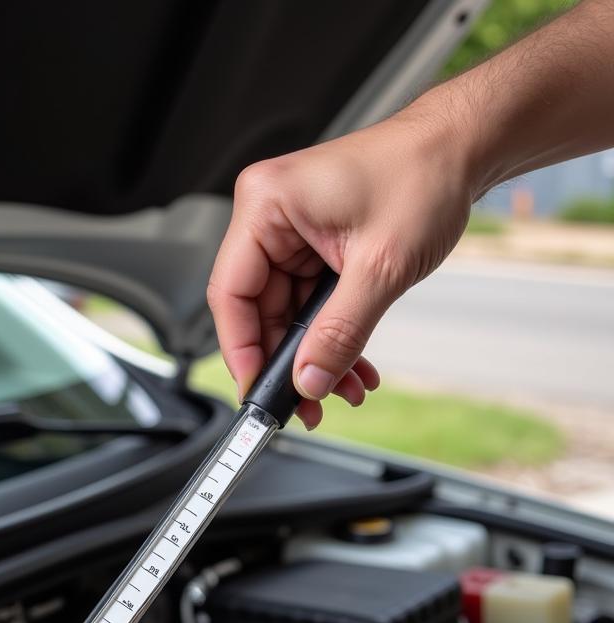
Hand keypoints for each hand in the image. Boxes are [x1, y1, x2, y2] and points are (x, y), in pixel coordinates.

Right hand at [207, 111, 474, 428]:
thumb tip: (308, 381)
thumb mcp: (381, 267)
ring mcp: (290, 232)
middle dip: (288, 361)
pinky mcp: (312, 245)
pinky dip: (330, 336)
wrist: (463, 147)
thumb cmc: (425, 173)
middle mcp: (269, 216)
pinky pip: (309, 304)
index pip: (231, 293)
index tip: (258, 391)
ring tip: (343, 388)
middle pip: (258, 310)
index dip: (242, 350)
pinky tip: (351, 363)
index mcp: (266, 205)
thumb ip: (339, 333)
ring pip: (286, 314)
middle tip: (308, 402)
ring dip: (315, 355)